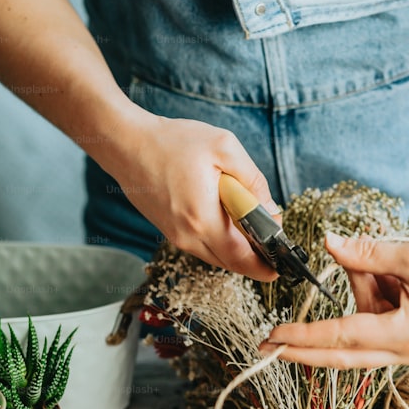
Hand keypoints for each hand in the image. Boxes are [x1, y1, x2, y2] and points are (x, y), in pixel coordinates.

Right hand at [106, 112, 279, 280]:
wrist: (126, 143)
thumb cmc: (172, 142)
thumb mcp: (224, 148)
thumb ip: (253, 180)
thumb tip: (271, 209)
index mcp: (203, 218)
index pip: (241, 258)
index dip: (265, 266)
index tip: (282, 265)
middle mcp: (187, 235)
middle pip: (230, 263)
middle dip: (255, 260)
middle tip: (274, 246)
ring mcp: (175, 236)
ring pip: (215, 256)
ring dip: (237, 250)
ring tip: (255, 231)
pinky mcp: (169, 231)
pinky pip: (202, 246)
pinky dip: (219, 241)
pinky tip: (229, 222)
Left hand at [261, 232, 408, 366]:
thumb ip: (367, 254)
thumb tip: (329, 243)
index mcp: (405, 334)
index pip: (341, 338)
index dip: (302, 338)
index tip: (272, 338)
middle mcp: (407, 353)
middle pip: (343, 353)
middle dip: (305, 347)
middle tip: (267, 344)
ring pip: (364, 328)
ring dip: (364, 293)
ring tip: (392, 262)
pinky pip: (380, 323)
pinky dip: (377, 298)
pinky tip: (400, 276)